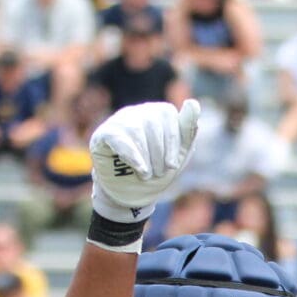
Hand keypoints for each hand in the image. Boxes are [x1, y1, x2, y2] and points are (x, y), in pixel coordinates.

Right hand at [88, 98, 200, 223]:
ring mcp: (119, 121)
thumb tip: (193, 103)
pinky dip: (132, 156)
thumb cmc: (157, 171)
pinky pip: (118, 139)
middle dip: (160, 153)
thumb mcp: (178, 154)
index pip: (167, 113)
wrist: (131, 193)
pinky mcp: (103, 135)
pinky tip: (140, 169)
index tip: (173, 165)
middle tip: (160, 173)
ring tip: (148, 175)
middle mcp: (137, 112)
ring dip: (146, 157)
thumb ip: (187, 130)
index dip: (173, 140)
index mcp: (157, 113)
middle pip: (152, 123)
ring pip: (136, 130)